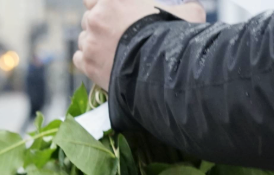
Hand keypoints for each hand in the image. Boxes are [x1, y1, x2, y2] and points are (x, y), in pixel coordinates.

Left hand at [74, 0, 205, 89]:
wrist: (163, 70)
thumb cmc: (174, 38)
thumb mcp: (188, 14)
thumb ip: (186, 8)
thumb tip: (194, 8)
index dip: (102, 6)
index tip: (111, 14)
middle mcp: (97, 17)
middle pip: (89, 18)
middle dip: (100, 26)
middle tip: (116, 37)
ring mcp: (90, 41)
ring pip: (84, 39)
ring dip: (94, 45)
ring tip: (112, 55)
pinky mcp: (88, 63)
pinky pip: (79, 59)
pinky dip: (88, 62)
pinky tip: (103, 66)